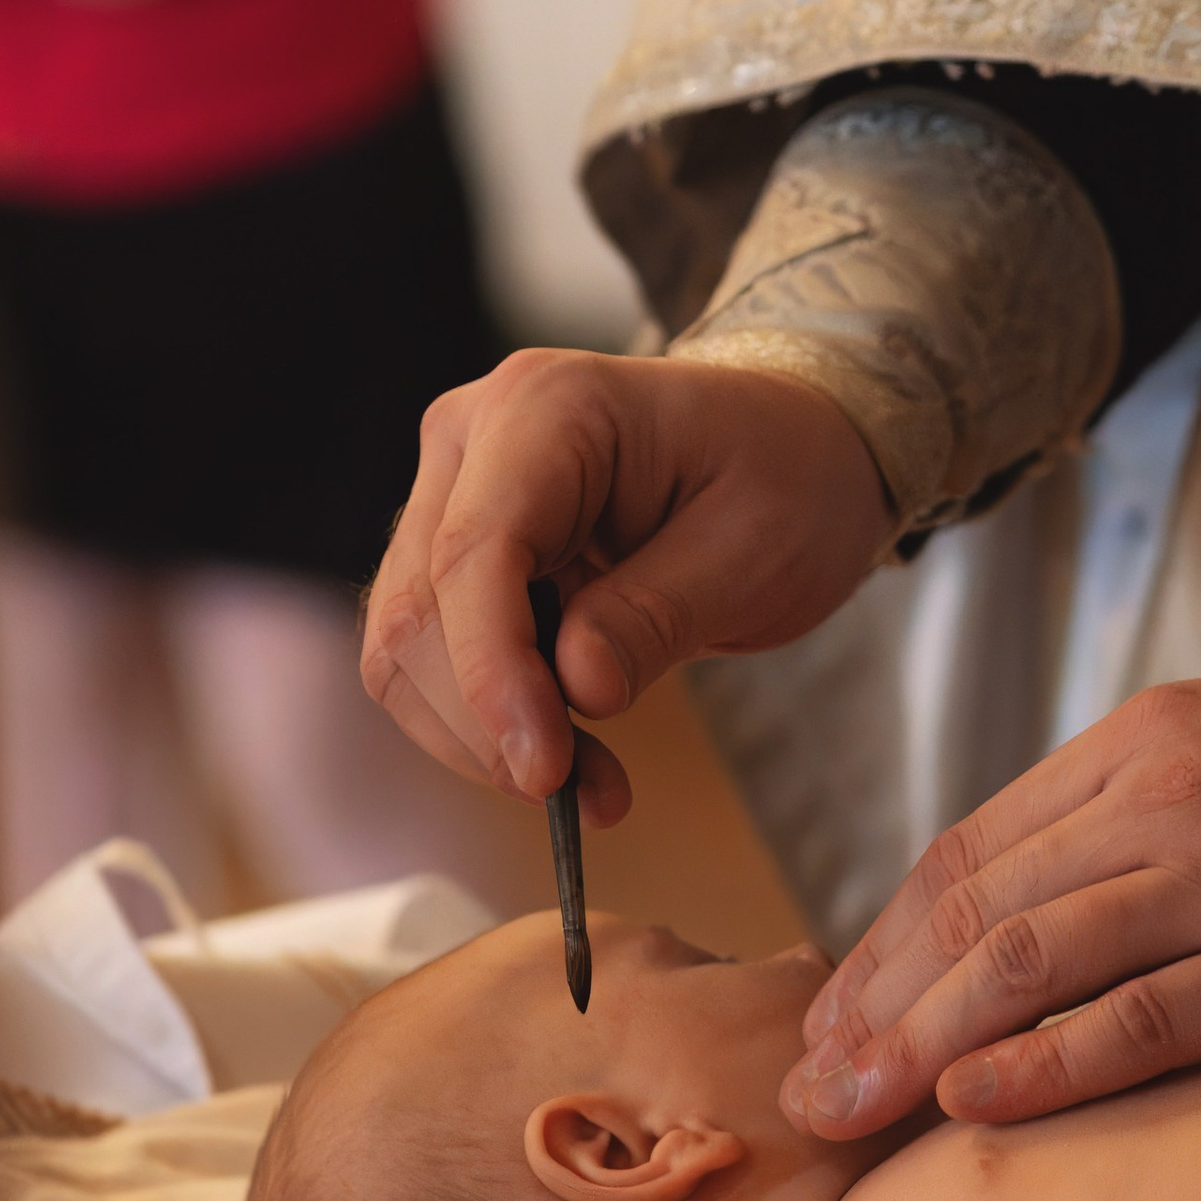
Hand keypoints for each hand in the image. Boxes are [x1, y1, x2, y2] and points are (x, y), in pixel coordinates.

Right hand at [362, 352, 891, 820]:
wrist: (792, 450)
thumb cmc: (786, 475)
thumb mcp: (757, 547)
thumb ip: (658, 613)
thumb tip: (574, 686)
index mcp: (548, 407)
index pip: (475, 552)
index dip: (493, 672)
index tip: (543, 768)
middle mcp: (473, 437)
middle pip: (420, 608)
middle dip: (487, 722)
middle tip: (581, 793)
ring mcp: (454, 492)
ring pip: (408, 646)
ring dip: (484, 737)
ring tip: (593, 787)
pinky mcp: (458, 551)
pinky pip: (438, 657)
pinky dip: (491, 724)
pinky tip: (572, 759)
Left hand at [784, 655, 1200, 1135]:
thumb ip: (1127, 816)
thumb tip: (1021, 922)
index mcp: (1138, 742)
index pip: (966, 852)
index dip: (880, 944)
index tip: (828, 1019)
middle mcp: (1165, 795)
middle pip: (973, 910)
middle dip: (872, 1007)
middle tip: (806, 1093)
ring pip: (1031, 962)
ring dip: (923, 1045)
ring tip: (853, 1115)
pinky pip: (1147, 1018)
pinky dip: (1049, 1063)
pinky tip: (973, 1107)